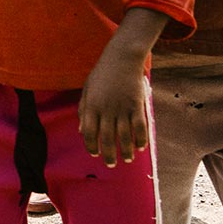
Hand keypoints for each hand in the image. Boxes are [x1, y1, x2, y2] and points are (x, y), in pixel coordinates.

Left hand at [78, 7, 167, 166]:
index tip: (94, 153)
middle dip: (109, 154)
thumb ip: (83, 110)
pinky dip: (141, 139)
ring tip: (127, 159)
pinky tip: (141, 148)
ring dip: (126, 150)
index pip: (89, 132)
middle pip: (107, 138)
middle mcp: (106, 110)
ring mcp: (122, 108)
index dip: (91, 145)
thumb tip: (81, 131)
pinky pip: (140, 127)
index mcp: (91, 106)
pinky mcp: (137, 105)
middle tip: (111, 164)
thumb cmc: (101, 75)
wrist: (121, 59)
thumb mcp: (87, 90)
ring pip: (124, 136)